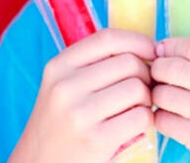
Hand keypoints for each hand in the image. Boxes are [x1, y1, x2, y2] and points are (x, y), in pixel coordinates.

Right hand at [9, 29, 155, 162]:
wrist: (38, 162)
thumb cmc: (60, 122)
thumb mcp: (62, 85)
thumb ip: (94, 63)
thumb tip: (147, 49)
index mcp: (58, 66)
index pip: (108, 38)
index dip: (137, 41)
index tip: (150, 52)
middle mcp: (65, 86)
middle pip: (129, 63)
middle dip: (145, 75)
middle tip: (142, 90)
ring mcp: (80, 114)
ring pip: (138, 89)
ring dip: (147, 99)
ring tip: (135, 108)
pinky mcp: (96, 140)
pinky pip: (140, 117)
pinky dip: (146, 121)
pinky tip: (133, 126)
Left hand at [151, 37, 189, 162]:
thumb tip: (163, 49)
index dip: (173, 46)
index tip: (161, 51)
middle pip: (177, 67)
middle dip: (158, 69)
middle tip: (156, 75)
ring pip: (166, 93)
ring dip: (157, 94)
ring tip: (164, 97)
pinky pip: (164, 119)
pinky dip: (160, 117)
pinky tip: (170, 118)